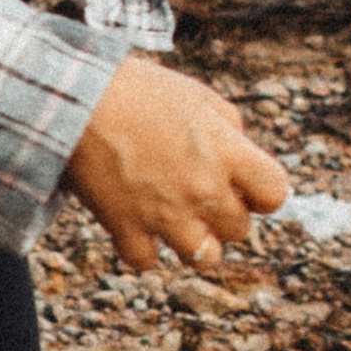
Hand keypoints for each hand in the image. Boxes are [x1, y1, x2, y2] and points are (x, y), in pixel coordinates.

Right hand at [63, 57, 289, 271]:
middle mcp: (204, 190)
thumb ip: (228, 124)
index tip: (244, 186)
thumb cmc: (137, 88)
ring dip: (193, 240)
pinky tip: (135, 223)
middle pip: (239, 229)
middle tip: (197, 193)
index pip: (275, 194)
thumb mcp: (196, 94)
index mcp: (227, 152)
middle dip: (223, 214)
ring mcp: (166, 214)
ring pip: (204, 257)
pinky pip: (147, 262)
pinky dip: (142, 248)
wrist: (76, 98)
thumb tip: (239, 146)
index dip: (261, 192)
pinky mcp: (126, 228)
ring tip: (173, 218)